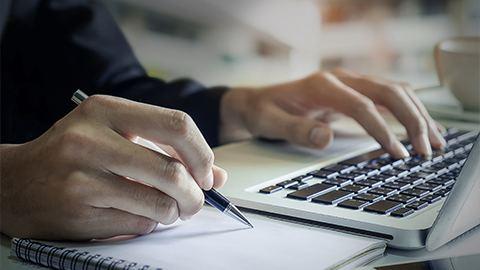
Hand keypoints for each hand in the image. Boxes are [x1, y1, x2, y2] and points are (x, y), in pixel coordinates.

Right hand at [0, 95, 226, 239]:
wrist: (13, 182)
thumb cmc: (70, 154)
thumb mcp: (116, 136)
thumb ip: (167, 150)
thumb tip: (217, 175)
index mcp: (106, 110)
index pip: (177, 125)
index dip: (202, 154)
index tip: (206, 172)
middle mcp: (92, 138)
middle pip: (172, 171)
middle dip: (195, 194)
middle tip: (195, 201)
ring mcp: (82, 176)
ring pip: (160, 203)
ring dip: (174, 213)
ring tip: (167, 209)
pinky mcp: (77, 210)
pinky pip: (138, 224)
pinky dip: (149, 224)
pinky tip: (137, 215)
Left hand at [220, 68, 445, 158]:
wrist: (258, 102)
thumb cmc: (264, 111)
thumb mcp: (271, 122)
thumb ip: (296, 130)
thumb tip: (325, 137)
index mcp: (321, 85)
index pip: (361, 105)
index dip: (381, 129)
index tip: (396, 153)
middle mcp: (340, 79)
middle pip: (387, 91)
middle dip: (411, 119)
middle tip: (425, 149)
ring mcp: (349, 83)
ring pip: (394, 90)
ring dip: (417, 114)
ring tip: (434, 141)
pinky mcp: (353, 93)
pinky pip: (388, 97)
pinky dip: (408, 110)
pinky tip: (421, 126)